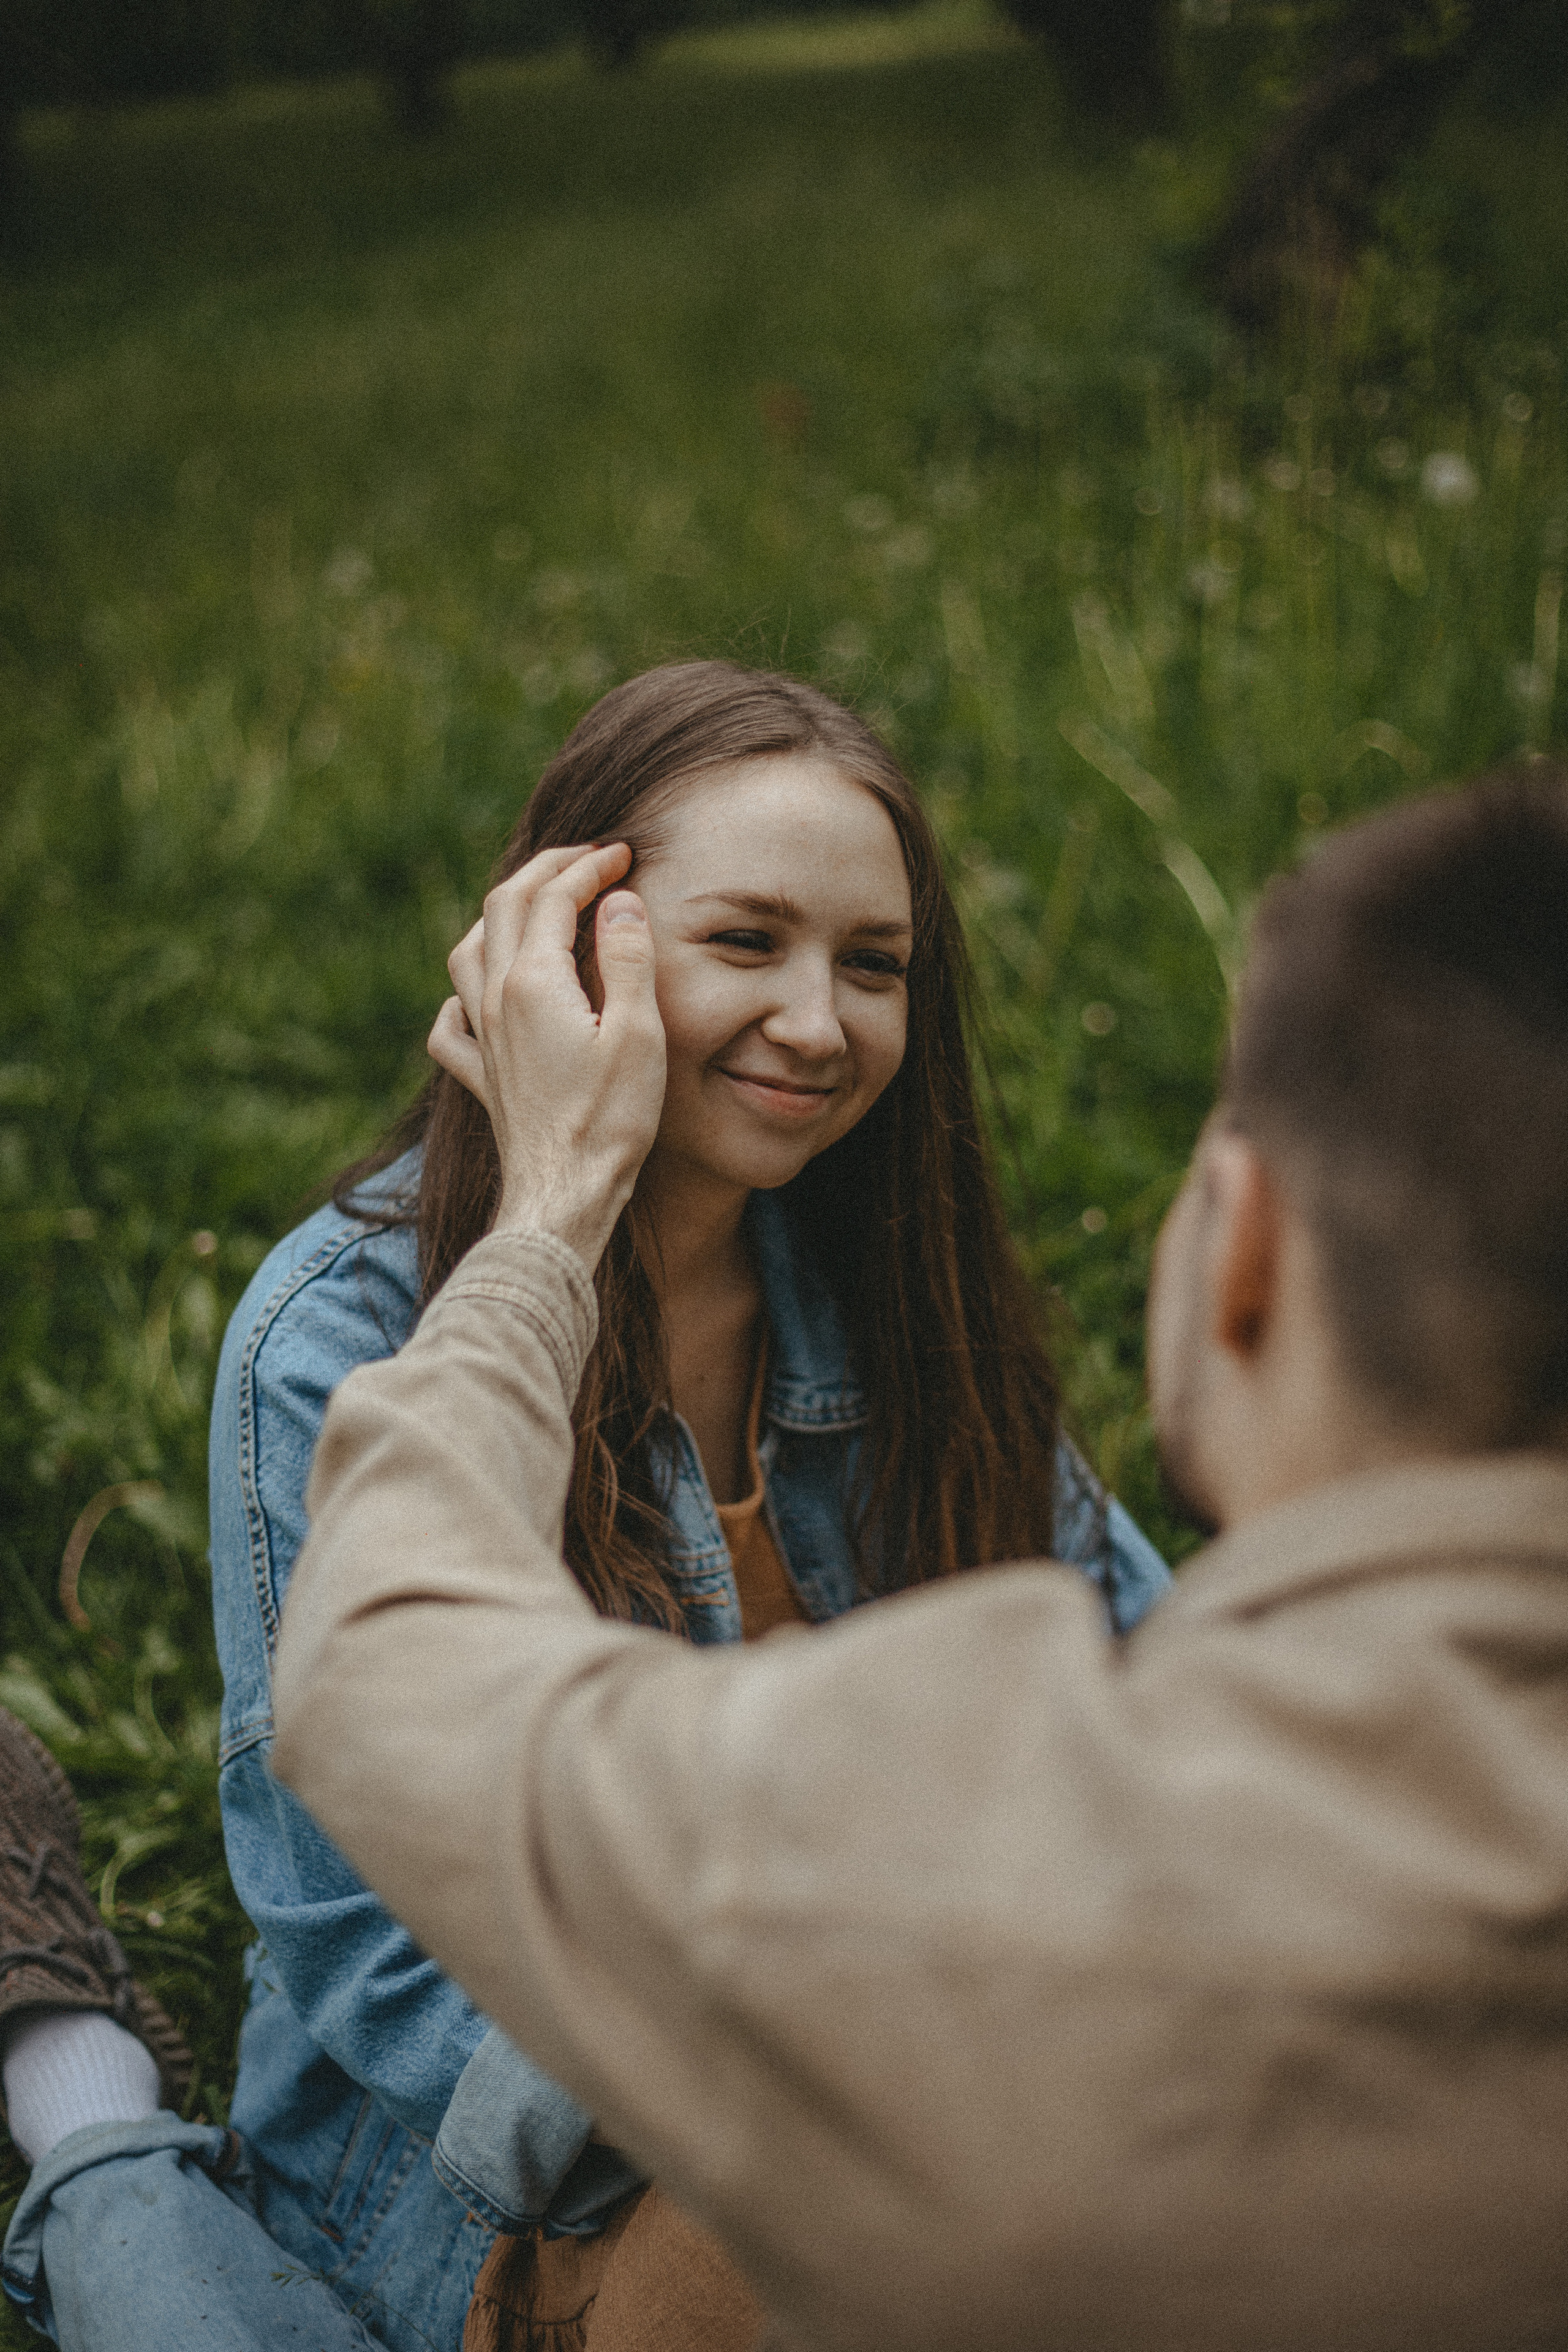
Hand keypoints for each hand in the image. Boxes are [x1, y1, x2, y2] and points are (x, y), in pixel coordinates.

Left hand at [428, 843, 666, 1268]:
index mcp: (533, 982)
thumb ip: (626, 958)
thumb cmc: (610, 1121)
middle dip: (545, 872)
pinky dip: (461, 996)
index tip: (623, 854)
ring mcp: (481, 1039)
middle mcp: (495, 1001)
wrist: (564, 1195)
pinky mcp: (481, 1076)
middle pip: (503, 907)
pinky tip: (476, 1000)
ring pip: (467, 953)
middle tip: (587, 860)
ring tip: (534, 908)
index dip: (588, 866)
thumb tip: (618, 901)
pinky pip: (449, 1025)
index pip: (552, 897)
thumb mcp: (638, 1033)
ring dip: (499, 916)